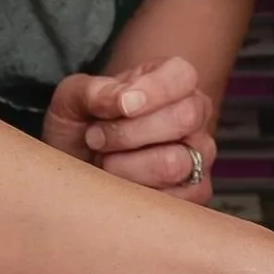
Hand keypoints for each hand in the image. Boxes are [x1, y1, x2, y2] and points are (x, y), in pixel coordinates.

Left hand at [41, 57, 215, 202]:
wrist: (78, 166)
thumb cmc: (82, 126)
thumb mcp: (73, 100)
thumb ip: (93, 91)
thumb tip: (122, 100)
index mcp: (172, 80)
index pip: (182, 76)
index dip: (153, 91)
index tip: (122, 106)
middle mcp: (195, 115)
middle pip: (183, 119)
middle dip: (129, 133)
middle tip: (96, 138)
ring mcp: (200, 155)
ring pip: (174, 163)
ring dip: (126, 167)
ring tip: (105, 163)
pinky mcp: (196, 191)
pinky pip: (175, 198)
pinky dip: (137, 196)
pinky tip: (122, 187)